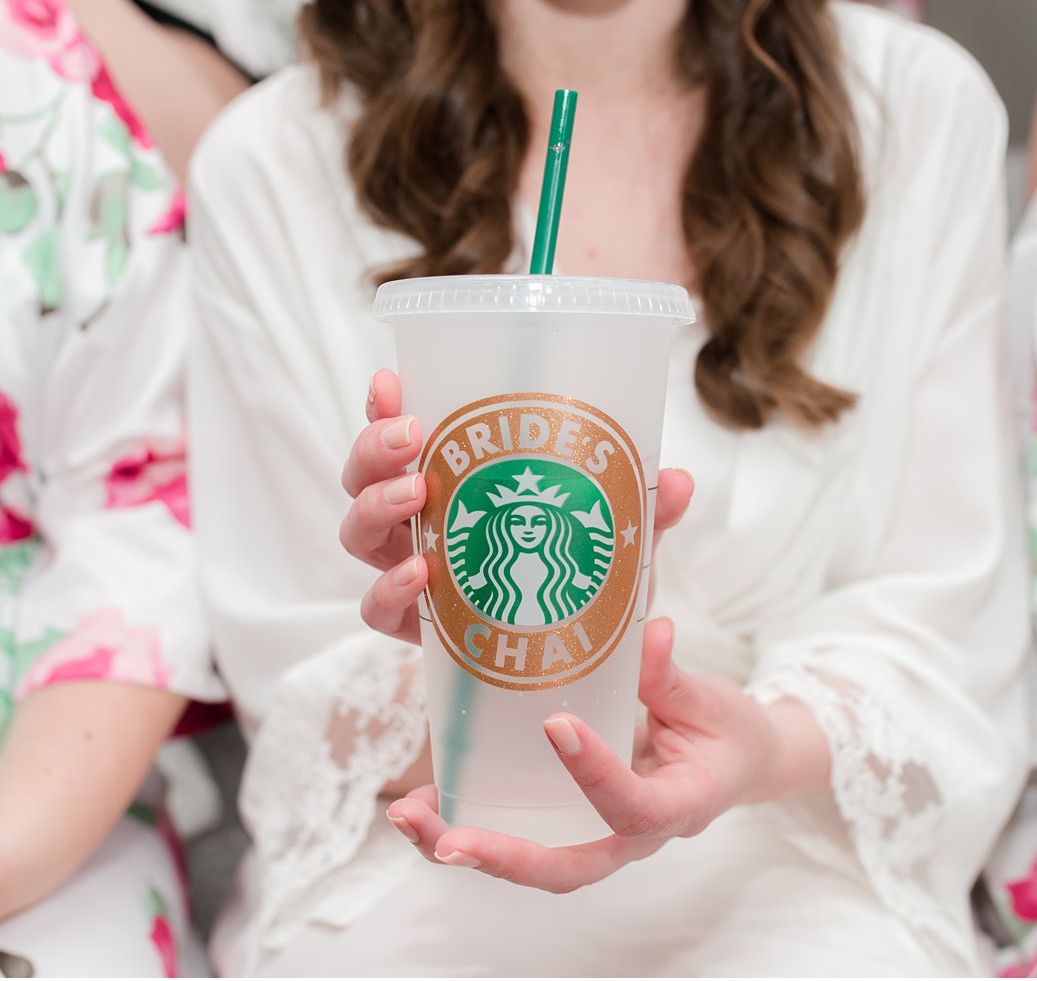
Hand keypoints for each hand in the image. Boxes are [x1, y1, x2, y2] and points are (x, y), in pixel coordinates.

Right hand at [340, 370, 694, 643]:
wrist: (577, 655)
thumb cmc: (581, 572)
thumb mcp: (617, 533)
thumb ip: (645, 509)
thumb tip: (678, 480)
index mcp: (448, 480)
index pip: (399, 433)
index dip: (383, 406)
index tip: (390, 380)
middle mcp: (415, 523)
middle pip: (361, 477)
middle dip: (374, 449)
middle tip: (412, 438)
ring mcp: (408, 572)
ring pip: (357, 534)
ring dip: (375, 506)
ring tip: (414, 495)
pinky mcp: (416, 629)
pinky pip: (379, 611)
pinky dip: (390, 590)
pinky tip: (419, 573)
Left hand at [383, 617, 783, 892]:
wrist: (734, 764)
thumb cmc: (723, 733)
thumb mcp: (710, 701)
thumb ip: (671, 676)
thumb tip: (650, 631)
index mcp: (677, 806)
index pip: (634, 807)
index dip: (595, 773)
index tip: (557, 725)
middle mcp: (630, 838)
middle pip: (565, 868)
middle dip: (502, 857)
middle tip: (447, 840)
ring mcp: (595, 836)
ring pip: (529, 863)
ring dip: (465, 846)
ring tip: (408, 818)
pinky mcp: (567, 822)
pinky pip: (516, 834)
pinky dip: (464, 824)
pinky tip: (417, 804)